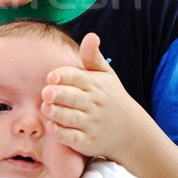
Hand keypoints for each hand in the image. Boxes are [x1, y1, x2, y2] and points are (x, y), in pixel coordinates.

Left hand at [41, 33, 143, 161]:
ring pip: (72, 118)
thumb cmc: (110, 98)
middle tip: (46, 92)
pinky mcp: (88, 142)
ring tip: (46, 108)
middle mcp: (93, 104)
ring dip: (58, 114)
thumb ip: (93, 56)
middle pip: (74, 98)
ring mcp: (91, 124)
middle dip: (60, 95)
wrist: (131, 132)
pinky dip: (64, 134)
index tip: (51, 76)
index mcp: (94, 85)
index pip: (78, 78)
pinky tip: (53, 127)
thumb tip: (91, 35)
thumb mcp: (106, 75)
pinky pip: (74, 139)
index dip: (65, 76)